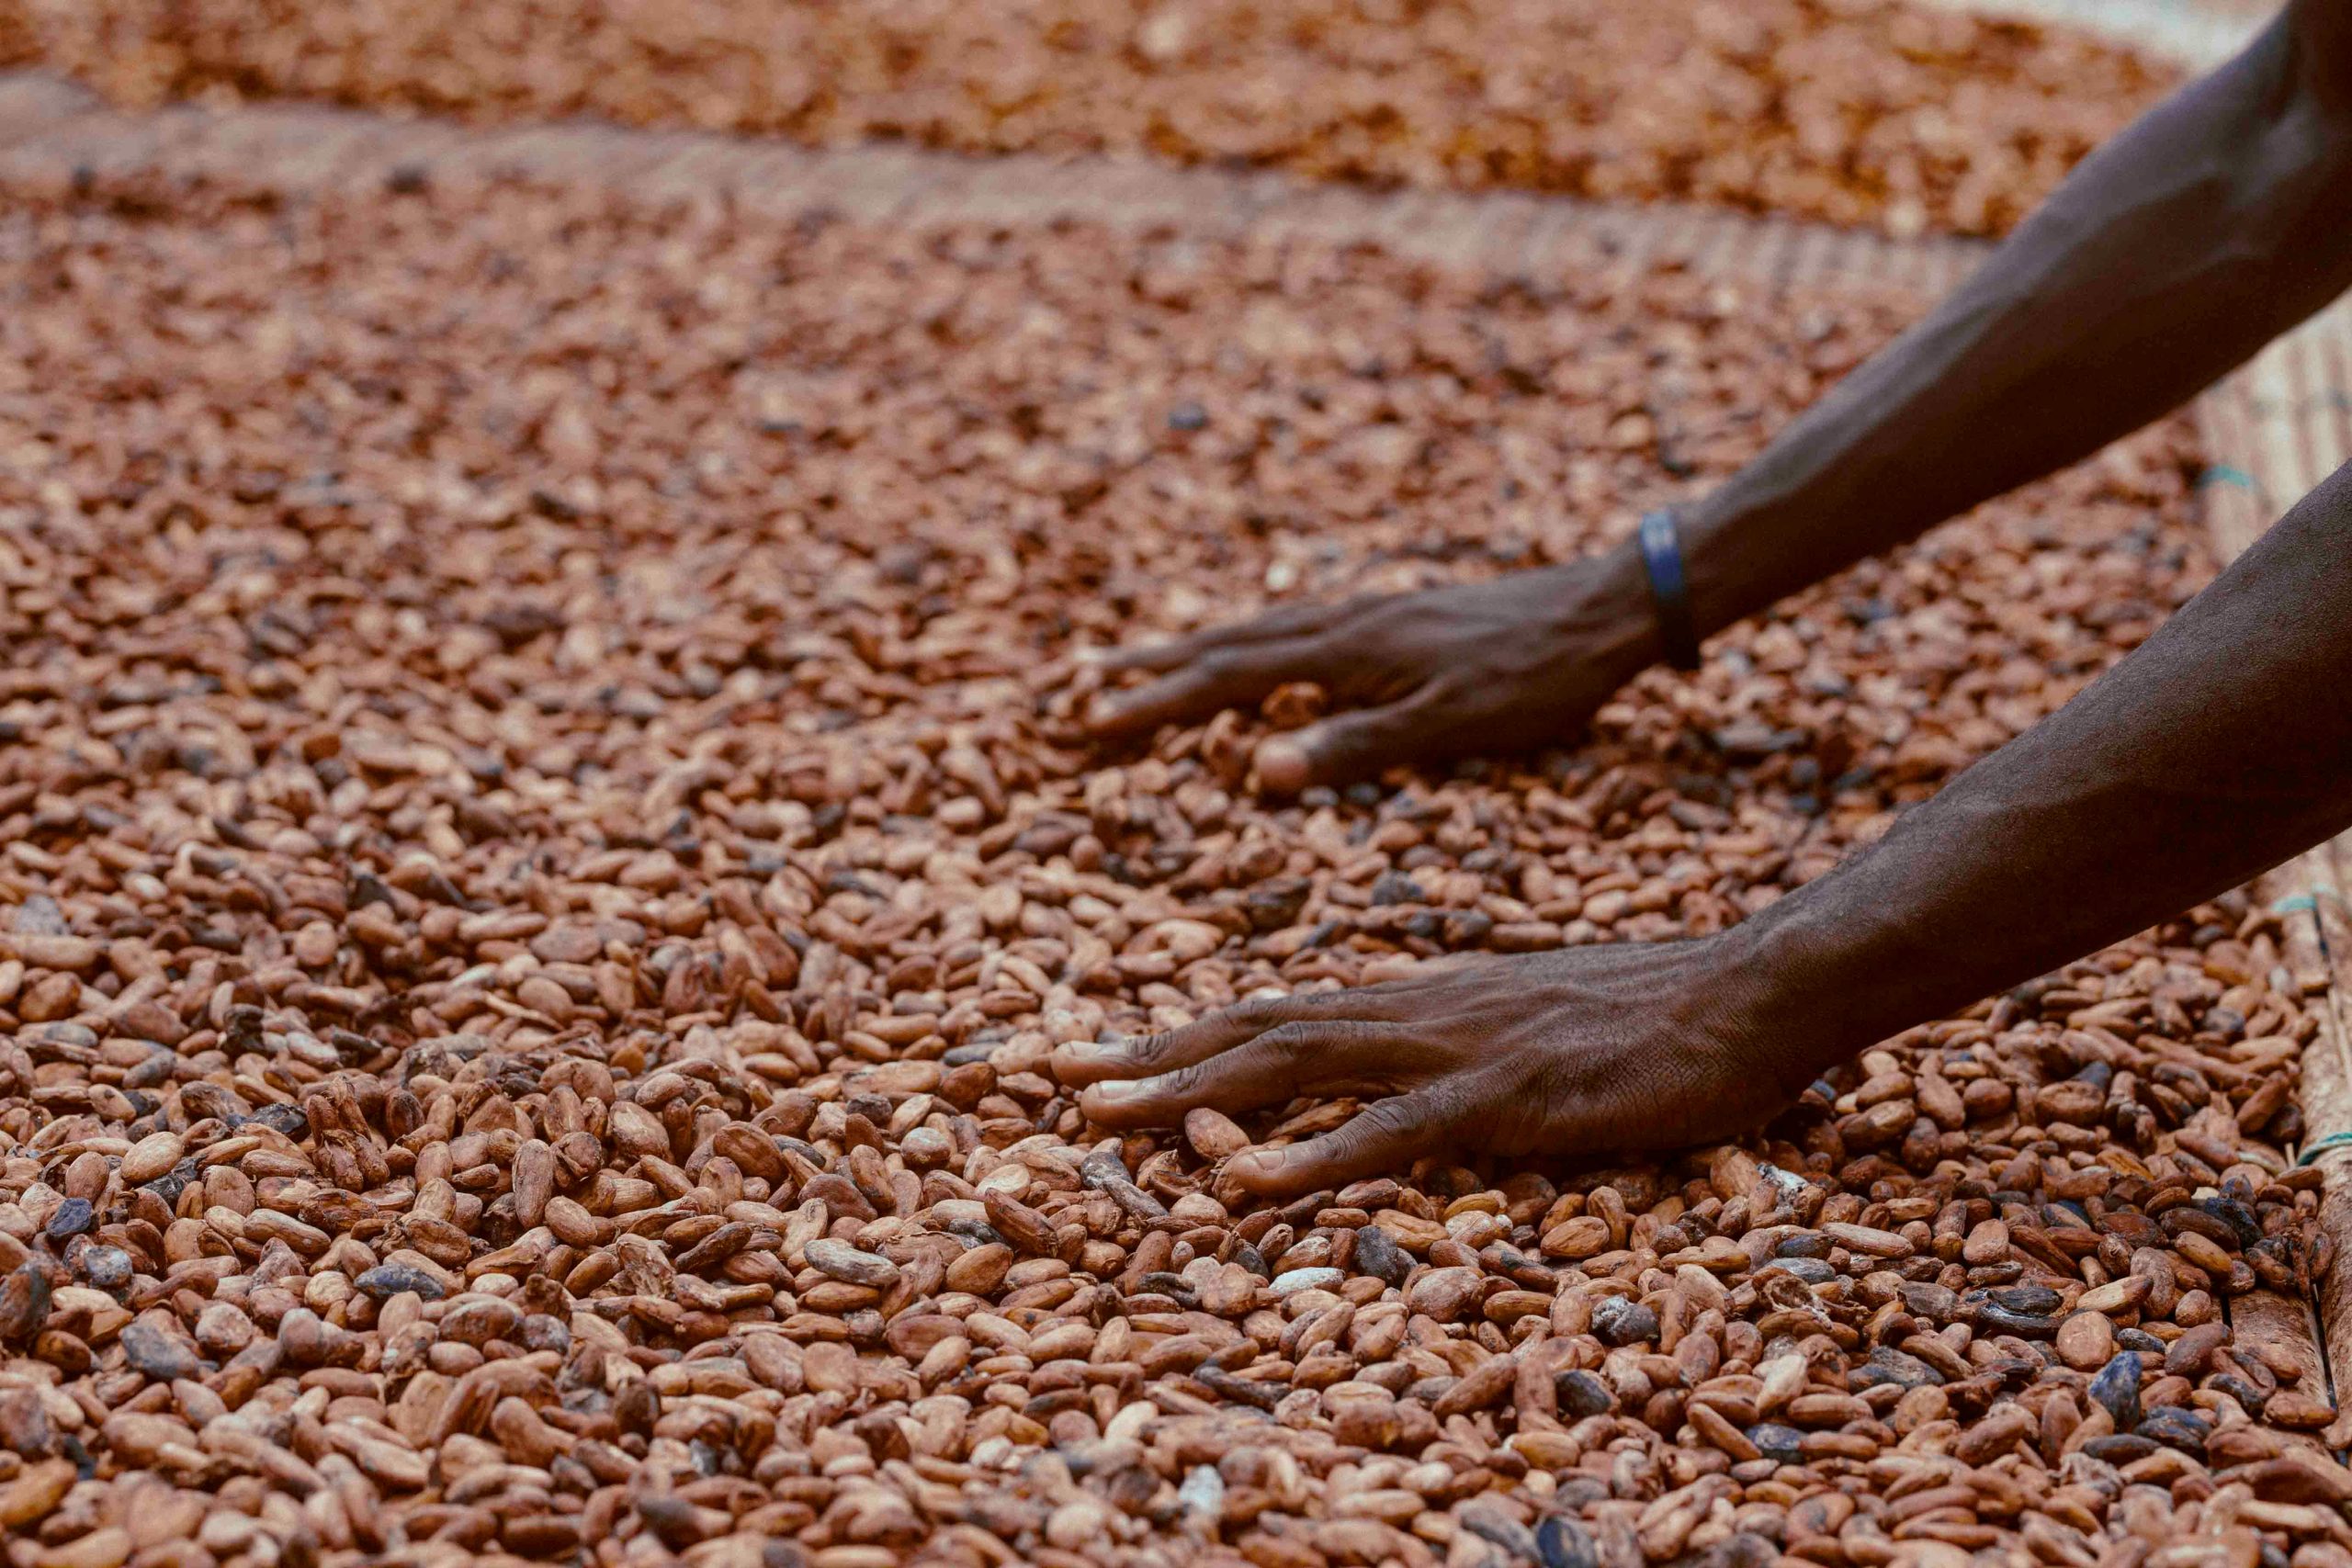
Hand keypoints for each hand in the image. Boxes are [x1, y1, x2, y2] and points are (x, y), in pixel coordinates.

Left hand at [1052, 933, 1801, 1198]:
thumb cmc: (1645, 1016)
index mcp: (1413, 995)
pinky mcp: (1505, 1096)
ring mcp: (1454, 1047)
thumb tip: (1387, 1066)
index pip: (1271, 1010)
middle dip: (1144, 1056)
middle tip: (1042, 1077)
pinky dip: (1311, 1157)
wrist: (1746, 993)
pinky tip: (1246, 1185)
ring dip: (1189, 1090)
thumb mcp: (1522, 1024)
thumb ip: (1448, 1043)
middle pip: (1252, 1027)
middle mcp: (1413, 1007)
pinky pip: (1391, 1130)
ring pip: (1294, 1062)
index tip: (1093, 1056)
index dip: (1176, 1034)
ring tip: (1097, 1115)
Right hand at [1084, 547, 1662, 791]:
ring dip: (1198, 647)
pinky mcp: (1400, 613)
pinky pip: (1301, 623)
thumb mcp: (1448, 728)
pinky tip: (1262, 645)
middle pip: (1230, 642)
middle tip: (1085, 681)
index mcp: (1349, 651)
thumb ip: (1352, 747)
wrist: (1609, 607)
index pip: (1231, 679)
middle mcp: (1349, 621)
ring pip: (1264, 627)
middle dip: (1155, 666)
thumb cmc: (1536, 680)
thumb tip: (1258, 771)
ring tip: (1148, 658)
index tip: (1092, 721)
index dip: (1159, 703)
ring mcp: (1373, 611)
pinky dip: (1254, 636)